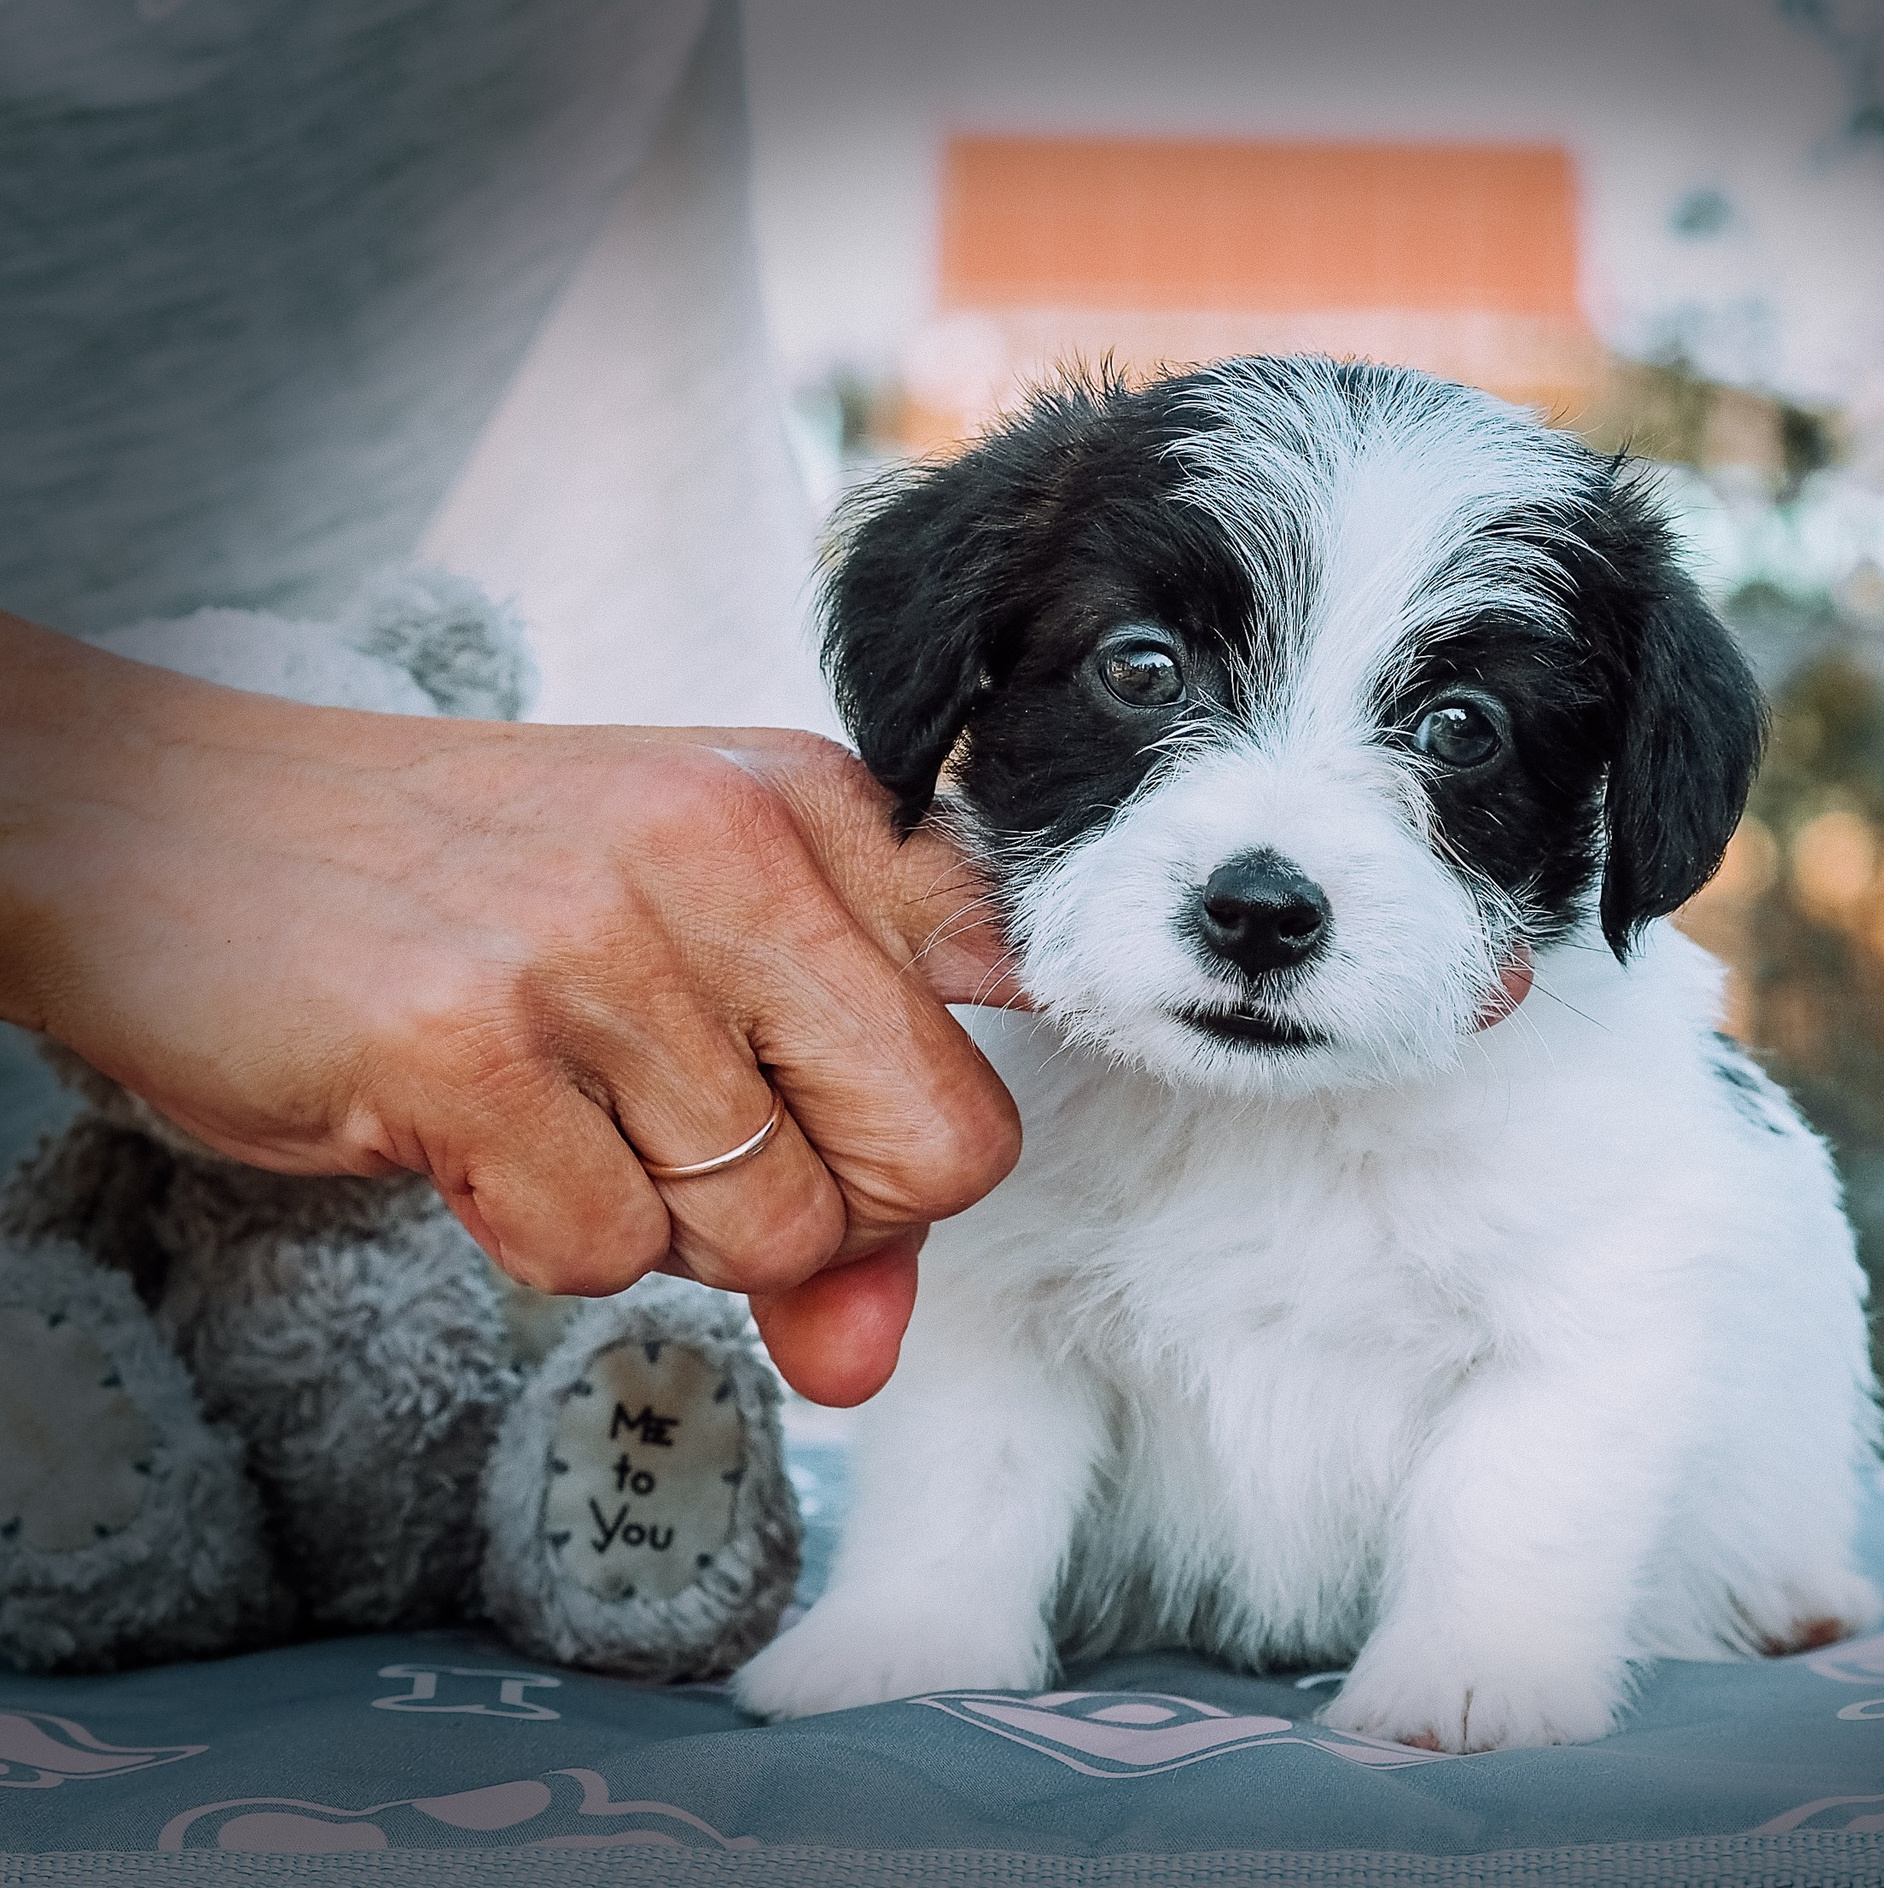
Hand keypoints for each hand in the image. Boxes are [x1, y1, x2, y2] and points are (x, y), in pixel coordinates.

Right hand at [0, 614, 1023, 1403]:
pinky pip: (603, 1255)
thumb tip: (868, 1358)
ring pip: (776, 1231)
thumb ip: (817, 1157)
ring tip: (561, 1115)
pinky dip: (542, 1238)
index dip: (947, 1106)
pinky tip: (475, 1133)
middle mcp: (735, 847)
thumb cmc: (451, 902)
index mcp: (809, 803)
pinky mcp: (469, 1043)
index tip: (858, 1119)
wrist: (160, 821)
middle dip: (838, 1217)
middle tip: (699, 1159)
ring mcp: (604, 941)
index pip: (1016, 985)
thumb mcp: (673, 975)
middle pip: (943, 1150)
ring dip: (668, 1230)